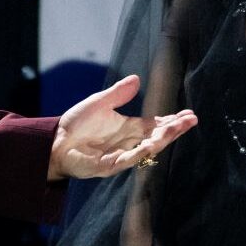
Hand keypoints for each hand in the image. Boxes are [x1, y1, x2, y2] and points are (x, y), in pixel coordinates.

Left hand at [48, 74, 195, 179]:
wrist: (54, 142)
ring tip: (176, 128)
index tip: (190, 115)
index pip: (156, 125)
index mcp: (129, 128)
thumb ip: (118, 93)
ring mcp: (121, 155)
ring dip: (162, 140)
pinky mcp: (109, 166)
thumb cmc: (76, 125)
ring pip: (147, 149)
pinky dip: (139, 153)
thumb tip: (137, 79)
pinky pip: (128, 160)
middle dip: (174, 129)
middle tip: (191, 120)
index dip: (172, 120)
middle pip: (157, 137)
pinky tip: (150, 145)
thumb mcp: (99, 103)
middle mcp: (129, 143)